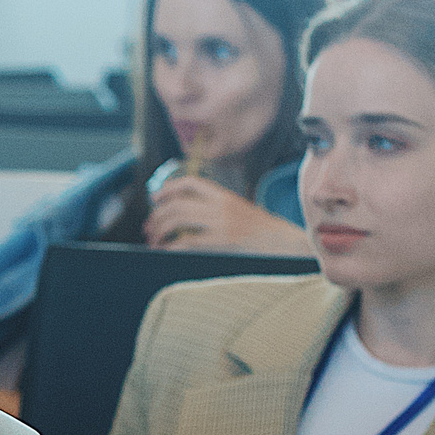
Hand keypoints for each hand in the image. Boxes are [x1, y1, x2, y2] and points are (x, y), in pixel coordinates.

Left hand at [144, 176, 311, 254]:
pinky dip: (171, 247)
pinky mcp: (222, 242)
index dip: (168, 188)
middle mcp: (221, 206)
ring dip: (160, 230)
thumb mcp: (240, 210)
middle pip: (178, 204)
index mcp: (225, 196)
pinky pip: (187, 242)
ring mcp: (221, 223)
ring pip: (178, 220)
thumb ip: (217, 209)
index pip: (191, 182)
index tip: (155, 197)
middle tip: (148, 227)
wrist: (286, 244)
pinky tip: (165, 251)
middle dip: (157, 216)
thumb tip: (186, 216)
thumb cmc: (262, 231)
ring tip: (154, 240)